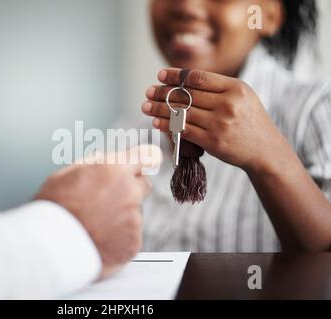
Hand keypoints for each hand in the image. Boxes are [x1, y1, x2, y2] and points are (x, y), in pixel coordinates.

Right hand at [35, 145, 162, 277]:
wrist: (50, 247)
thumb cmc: (54, 209)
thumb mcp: (67, 173)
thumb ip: (96, 163)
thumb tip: (110, 159)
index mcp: (114, 170)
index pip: (149, 155)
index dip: (146, 159)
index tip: (145, 163)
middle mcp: (129, 192)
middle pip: (144, 184)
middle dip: (130, 189)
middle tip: (107, 199)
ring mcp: (133, 219)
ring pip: (135, 212)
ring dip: (121, 215)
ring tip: (96, 223)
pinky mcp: (133, 242)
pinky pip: (131, 235)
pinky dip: (119, 237)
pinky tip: (100, 237)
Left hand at [142, 68, 290, 172]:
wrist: (265, 150)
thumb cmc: (250, 121)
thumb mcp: (243, 96)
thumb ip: (218, 88)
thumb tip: (184, 81)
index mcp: (235, 88)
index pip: (198, 78)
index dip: (176, 75)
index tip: (160, 75)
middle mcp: (228, 104)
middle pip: (187, 95)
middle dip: (163, 92)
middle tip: (148, 91)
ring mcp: (220, 123)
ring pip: (182, 113)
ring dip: (159, 109)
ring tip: (146, 106)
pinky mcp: (213, 142)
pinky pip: (184, 130)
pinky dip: (167, 125)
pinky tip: (156, 122)